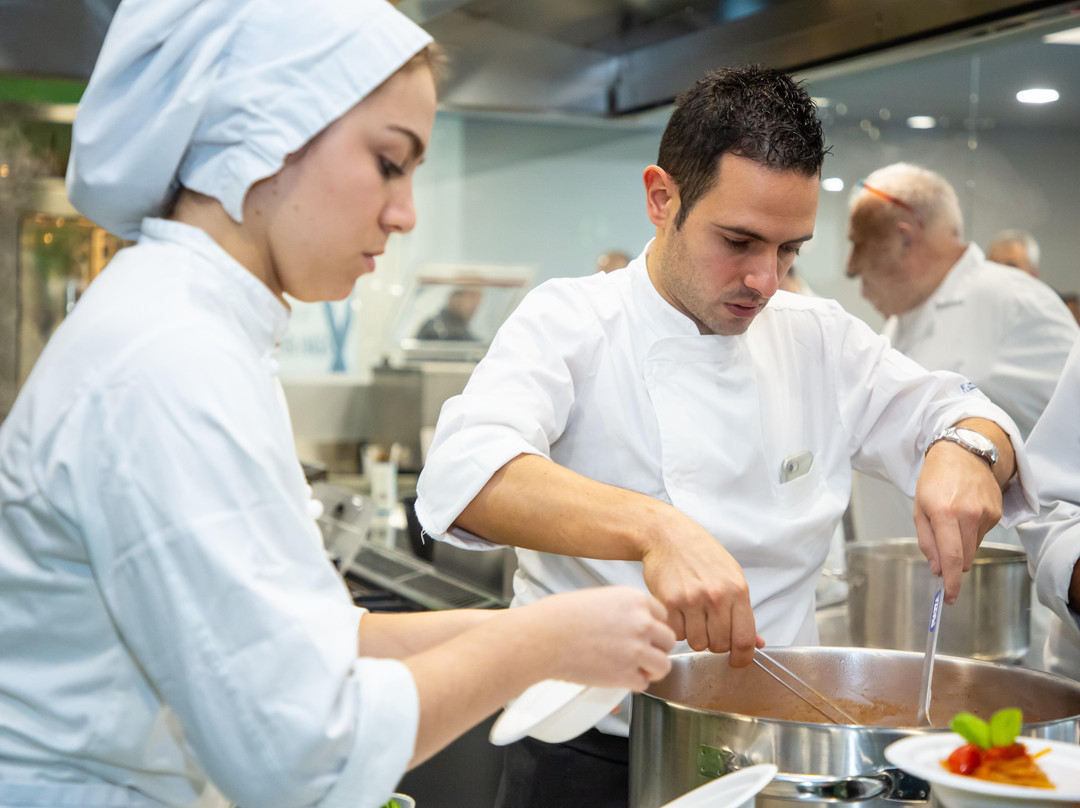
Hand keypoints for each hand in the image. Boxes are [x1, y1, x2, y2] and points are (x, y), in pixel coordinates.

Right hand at [531, 587, 675, 690]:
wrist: (543, 637)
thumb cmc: (561, 616)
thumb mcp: (599, 599)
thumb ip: (623, 610)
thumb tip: (634, 624)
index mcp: (635, 599)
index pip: (662, 615)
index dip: (652, 627)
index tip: (642, 634)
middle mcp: (642, 622)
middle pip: (668, 640)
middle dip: (655, 648)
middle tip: (638, 653)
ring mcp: (637, 649)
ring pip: (663, 665)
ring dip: (650, 668)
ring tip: (633, 668)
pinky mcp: (627, 674)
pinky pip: (643, 683)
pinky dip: (633, 683)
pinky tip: (617, 676)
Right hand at [639, 511, 763, 666]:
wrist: (669, 536)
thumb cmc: (702, 555)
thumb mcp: (731, 576)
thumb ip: (743, 611)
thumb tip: (757, 643)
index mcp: (737, 590)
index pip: (745, 639)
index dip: (743, 657)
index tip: (737, 661)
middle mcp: (716, 596)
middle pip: (720, 645)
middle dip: (715, 643)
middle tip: (710, 629)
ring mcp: (692, 599)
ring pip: (697, 643)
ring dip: (695, 637)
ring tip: (693, 618)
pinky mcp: (670, 602)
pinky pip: (677, 633)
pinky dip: (678, 629)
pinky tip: (679, 612)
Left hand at [914, 441, 1002, 603]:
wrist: (963, 454)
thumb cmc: (935, 480)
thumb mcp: (919, 509)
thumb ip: (927, 542)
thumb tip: (937, 568)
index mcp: (944, 513)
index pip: (952, 557)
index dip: (951, 582)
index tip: (949, 597)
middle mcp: (968, 515)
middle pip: (964, 558)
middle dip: (953, 564)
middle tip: (943, 555)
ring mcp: (986, 514)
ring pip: (973, 549)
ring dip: (961, 545)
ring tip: (952, 521)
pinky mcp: (997, 514)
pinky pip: (981, 536)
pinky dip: (971, 533)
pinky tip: (965, 514)